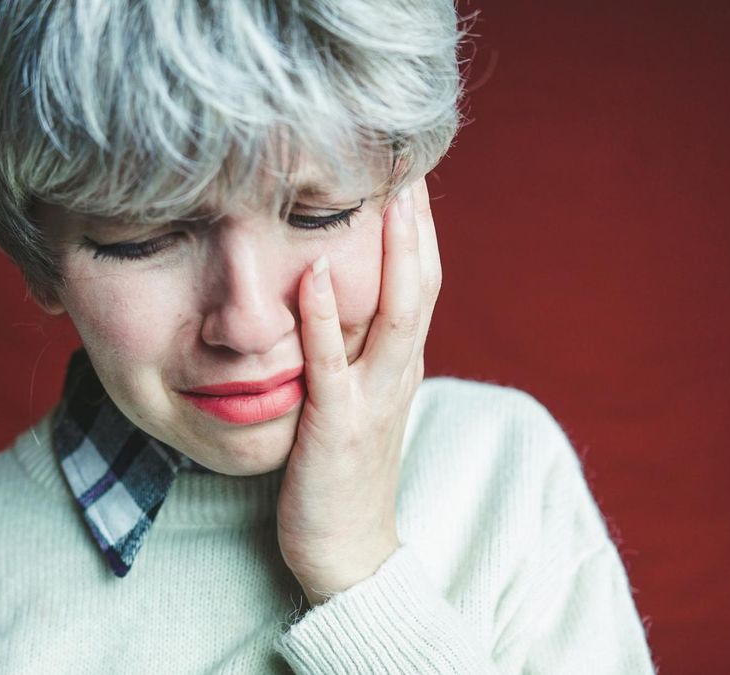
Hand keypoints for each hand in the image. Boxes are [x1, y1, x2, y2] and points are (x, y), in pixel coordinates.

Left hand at [277, 176, 441, 606]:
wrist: (347, 552)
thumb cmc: (343, 471)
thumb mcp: (359, 399)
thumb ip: (357, 350)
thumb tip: (335, 296)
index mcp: (401, 363)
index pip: (418, 280)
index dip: (417, 225)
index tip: (407, 170)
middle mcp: (398, 373)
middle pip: (419, 283)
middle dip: (415, 222)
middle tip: (407, 159)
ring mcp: (374, 399)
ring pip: (395, 314)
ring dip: (391, 254)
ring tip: (384, 196)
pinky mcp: (338, 427)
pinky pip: (331, 365)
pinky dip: (323, 319)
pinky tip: (311, 275)